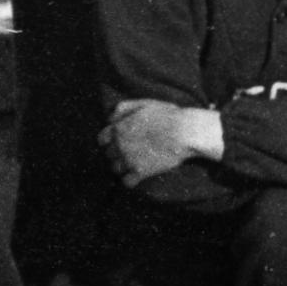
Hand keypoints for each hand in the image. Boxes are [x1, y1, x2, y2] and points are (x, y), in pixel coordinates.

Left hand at [100, 99, 224, 186]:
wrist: (185, 132)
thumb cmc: (167, 115)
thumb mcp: (144, 104)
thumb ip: (123, 108)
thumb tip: (109, 118)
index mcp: (119, 128)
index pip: (102, 139)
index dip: (110, 140)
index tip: (120, 141)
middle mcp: (119, 144)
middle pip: (109, 154)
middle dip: (118, 153)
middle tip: (132, 151)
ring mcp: (128, 159)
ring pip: (115, 168)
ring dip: (123, 167)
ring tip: (136, 163)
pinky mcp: (139, 172)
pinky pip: (126, 182)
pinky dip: (131, 180)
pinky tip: (139, 175)